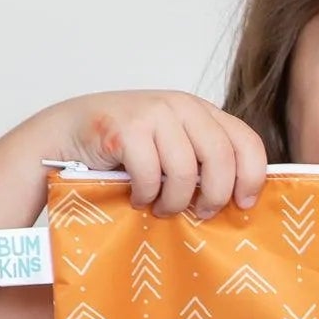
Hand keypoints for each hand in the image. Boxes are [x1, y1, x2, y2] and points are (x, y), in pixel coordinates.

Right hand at [49, 91, 269, 219]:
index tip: (244, 204)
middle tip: (201, 214)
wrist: (66, 133)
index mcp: (202, 110)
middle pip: (222, 158)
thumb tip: (242, 200)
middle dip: (215, 196)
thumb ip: (204, 160)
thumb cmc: (124, 149)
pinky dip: (146, 196)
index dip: (252, 177)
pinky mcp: (125, 128)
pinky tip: (137, 198)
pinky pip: (151, 176)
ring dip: (175, 202)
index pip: (246, 141)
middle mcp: (182, 105)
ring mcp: (153, 113)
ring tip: (161, 208)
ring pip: (186, 172)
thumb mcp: (173, 147)